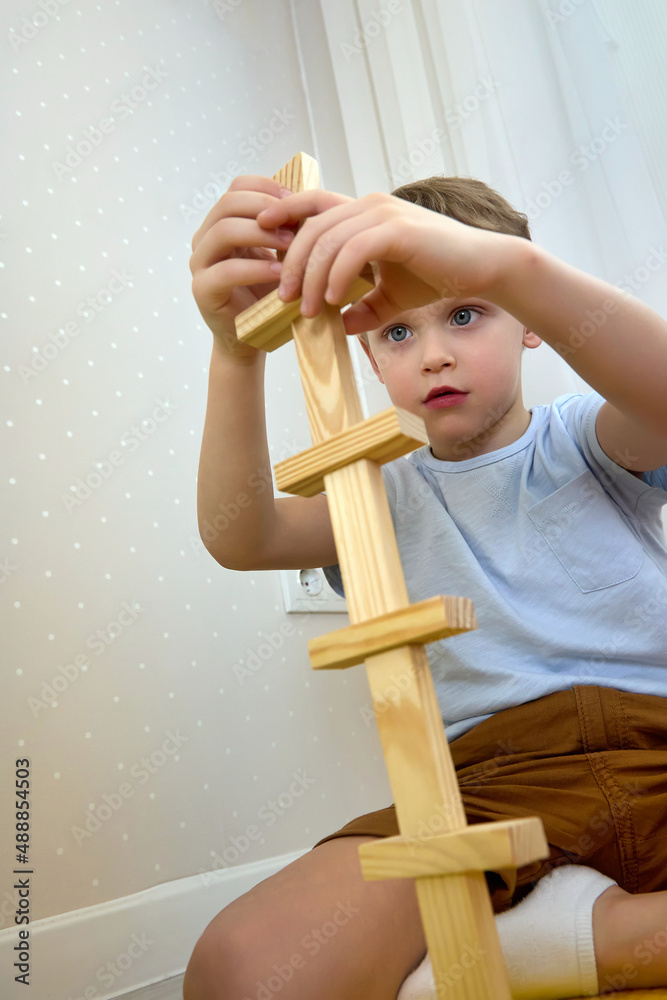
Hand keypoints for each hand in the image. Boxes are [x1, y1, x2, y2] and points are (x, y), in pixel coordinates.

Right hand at [189, 175, 298, 360]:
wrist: (252, 336)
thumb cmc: (268, 292)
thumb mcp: (280, 254)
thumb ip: (286, 229)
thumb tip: (310, 202)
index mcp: (221, 222)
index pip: (237, 187)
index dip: (267, 188)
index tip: (295, 201)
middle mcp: (205, 238)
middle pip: (228, 203)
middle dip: (266, 208)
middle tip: (296, 223)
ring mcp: (199, 263)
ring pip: (223, 231)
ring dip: (261, 234)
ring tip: (291, 245)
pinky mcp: (203, 289)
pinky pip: (226, 271)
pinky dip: (256, 269)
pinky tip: (281, 274)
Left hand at [256, 189, 507, 334]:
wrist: (482, 269)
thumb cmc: (438, 276)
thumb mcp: (390, 297)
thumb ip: (361, 308)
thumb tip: (337, 327)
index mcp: (365, 212)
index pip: (313, 205)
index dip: (283, 214)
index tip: (261, 238)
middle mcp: (370, 205)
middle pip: (312, 225)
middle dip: (291, 262)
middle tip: (282, 298)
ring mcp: (384, 213)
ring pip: (329, 238)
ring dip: (312, 276)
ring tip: (306, 309)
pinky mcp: (398, 230)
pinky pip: (354, 250)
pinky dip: (337, 276)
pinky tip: (332, 301)